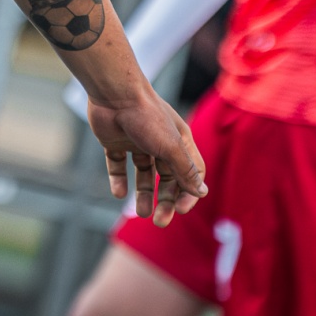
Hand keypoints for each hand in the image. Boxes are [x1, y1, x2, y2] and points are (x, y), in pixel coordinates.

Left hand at [85, 91, 206, 226]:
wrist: (113, 93)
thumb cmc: (146, 117)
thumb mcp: (170, 147)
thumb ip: (185, 171)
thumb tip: (202, 193)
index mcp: (179, 142)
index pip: (190, 173)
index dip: (188, 192)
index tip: (180, 209)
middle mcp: (160, 143)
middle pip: (167, 178)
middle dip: (165, 200)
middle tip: (160, 222)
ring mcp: (137, 142)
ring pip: (143, 174)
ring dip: (143, 194)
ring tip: (142, 213)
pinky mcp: (115, 142)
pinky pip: (118, 166)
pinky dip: (118, 180)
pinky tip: (118, 193)